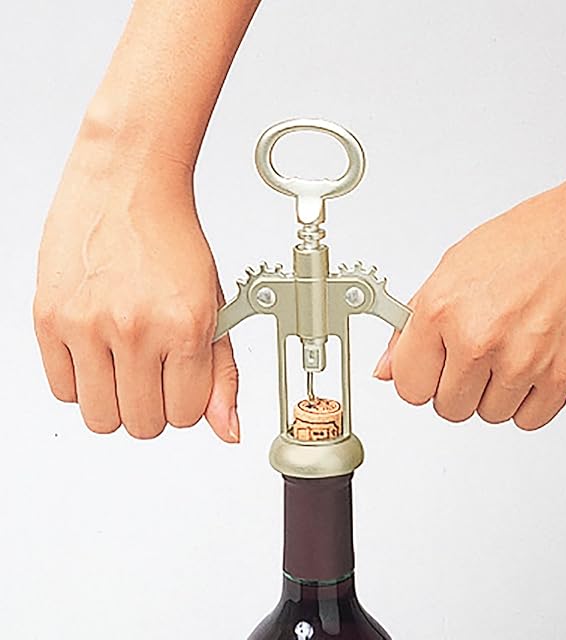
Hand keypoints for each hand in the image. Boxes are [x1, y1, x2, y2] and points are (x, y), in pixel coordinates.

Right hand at [33, 129, 239, 441]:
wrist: (126, 188)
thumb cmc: (173, 242)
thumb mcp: (213, 306)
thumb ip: (222, 373)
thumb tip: (227, 429)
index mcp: (184, 326)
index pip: (185, 415)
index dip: (185, 402)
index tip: (180, 381)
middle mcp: (134, 328)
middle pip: (143, 425)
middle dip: (153, 407)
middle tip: (153, 372)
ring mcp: (87, 324)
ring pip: (101, 419)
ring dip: (116, 401)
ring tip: (124, 364)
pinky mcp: (49, 319)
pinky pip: (62, 391)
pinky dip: (82, 382)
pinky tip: (97, 352)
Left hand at [374, 179, 565, 428]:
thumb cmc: (529, 239)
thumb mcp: (451, 269)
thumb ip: (411, 327)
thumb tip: (386, 370)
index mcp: (442, 309)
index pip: (408, 386)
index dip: (418, 379)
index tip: (429, 369)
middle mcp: (479, 338)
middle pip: (447, 408)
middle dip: (455, 386)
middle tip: (471, 356)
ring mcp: (522, 361)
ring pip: (487, 415)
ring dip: (492, 393)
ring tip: (506, 352)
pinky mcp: (563, 376)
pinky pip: (528, 420)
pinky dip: (527, 401)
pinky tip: (529, 366)